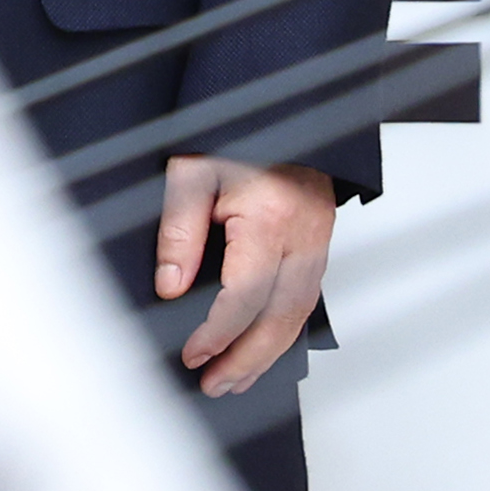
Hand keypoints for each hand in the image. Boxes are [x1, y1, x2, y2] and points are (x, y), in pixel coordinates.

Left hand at [155, 155, 334, 397]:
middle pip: (280, 318)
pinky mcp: (318, 241)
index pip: (245, 295)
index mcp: (271, 217)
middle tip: (214, 385)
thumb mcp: (191, 171)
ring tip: (234, 380)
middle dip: (247, 359)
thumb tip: (170, 286)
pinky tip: (262, 347)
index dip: (218, 333)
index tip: (193, 354)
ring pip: (299, 314)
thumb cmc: (237, 132)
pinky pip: (306, 298)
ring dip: (267, 354)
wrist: (283, 105)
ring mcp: (317, 240)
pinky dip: (283, 330)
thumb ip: (180, 230)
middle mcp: (303, 235)